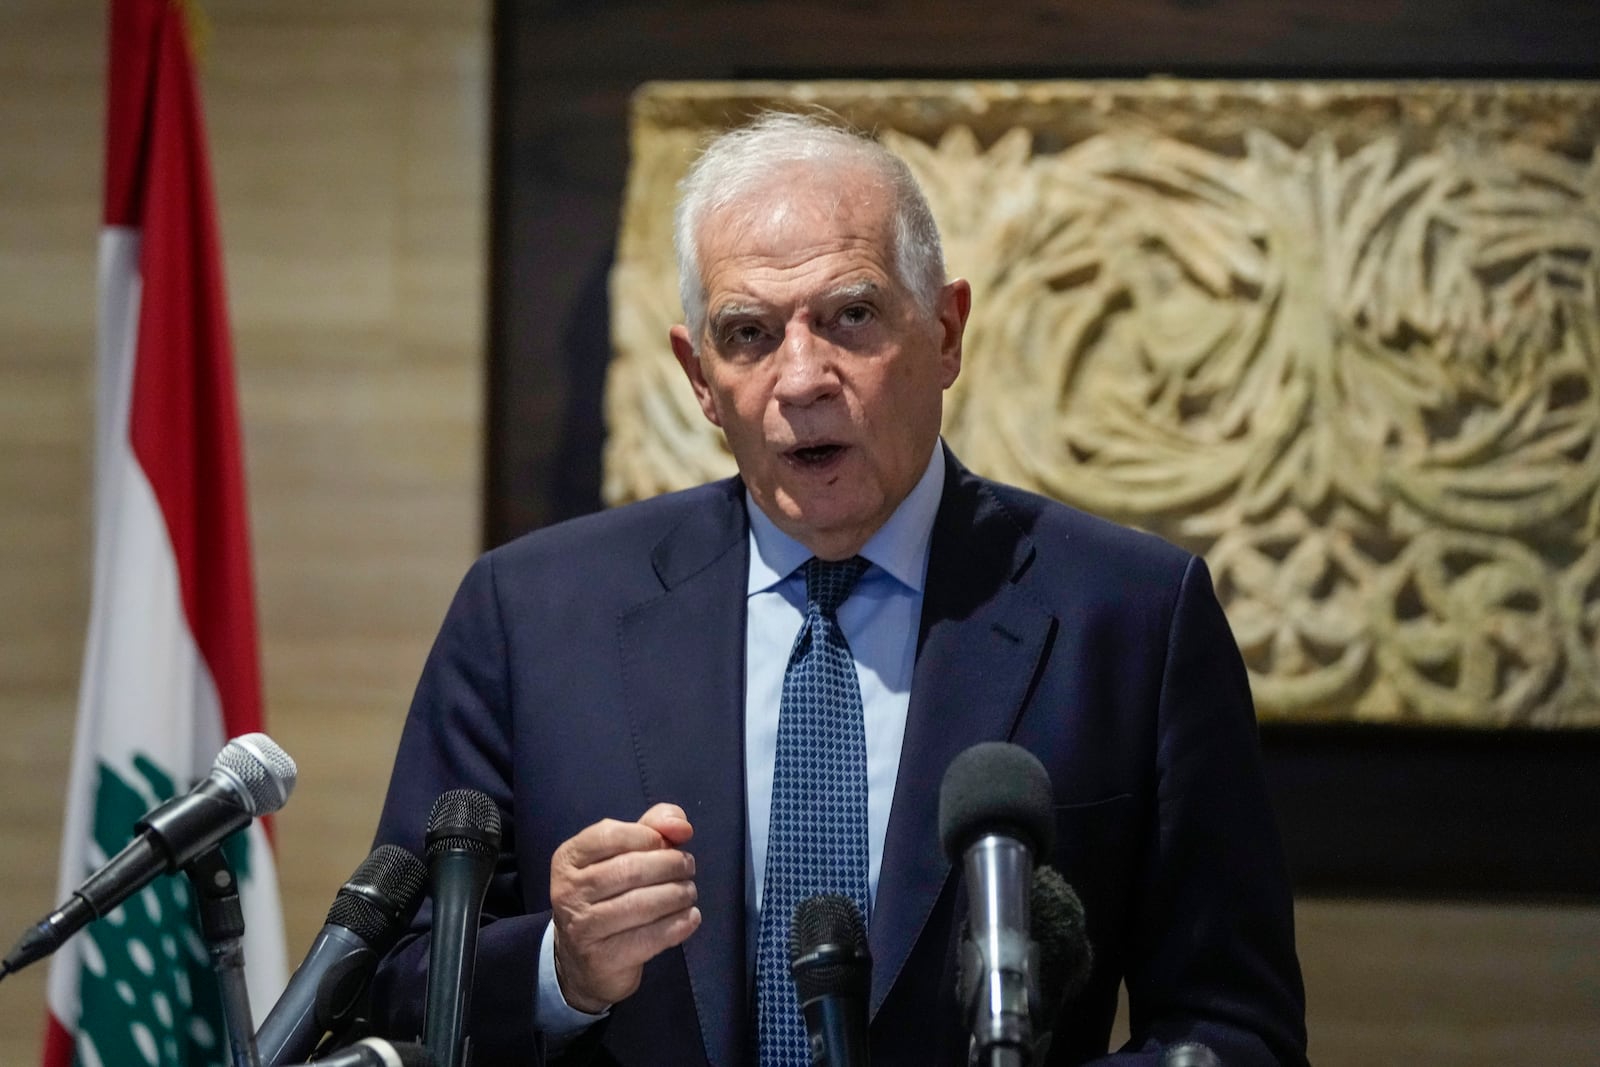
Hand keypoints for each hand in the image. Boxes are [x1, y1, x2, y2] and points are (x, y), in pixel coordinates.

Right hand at [549, 802, 700, 1013]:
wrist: (583, 961)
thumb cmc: (609, 896)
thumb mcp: (622, 854)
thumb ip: (653, 827)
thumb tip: (682, 826)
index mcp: (569, 859)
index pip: (610, 835)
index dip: (649, 835)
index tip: (669, 844)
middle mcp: (568, 891)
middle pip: (630, 869)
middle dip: (671, 865)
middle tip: (688, 868)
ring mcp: (583, 928)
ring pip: (643, 904)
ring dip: (678, 895)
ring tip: (689, 893)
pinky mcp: (602, 959)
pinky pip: (650, 937)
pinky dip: (678, 924)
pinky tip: (690, 917)